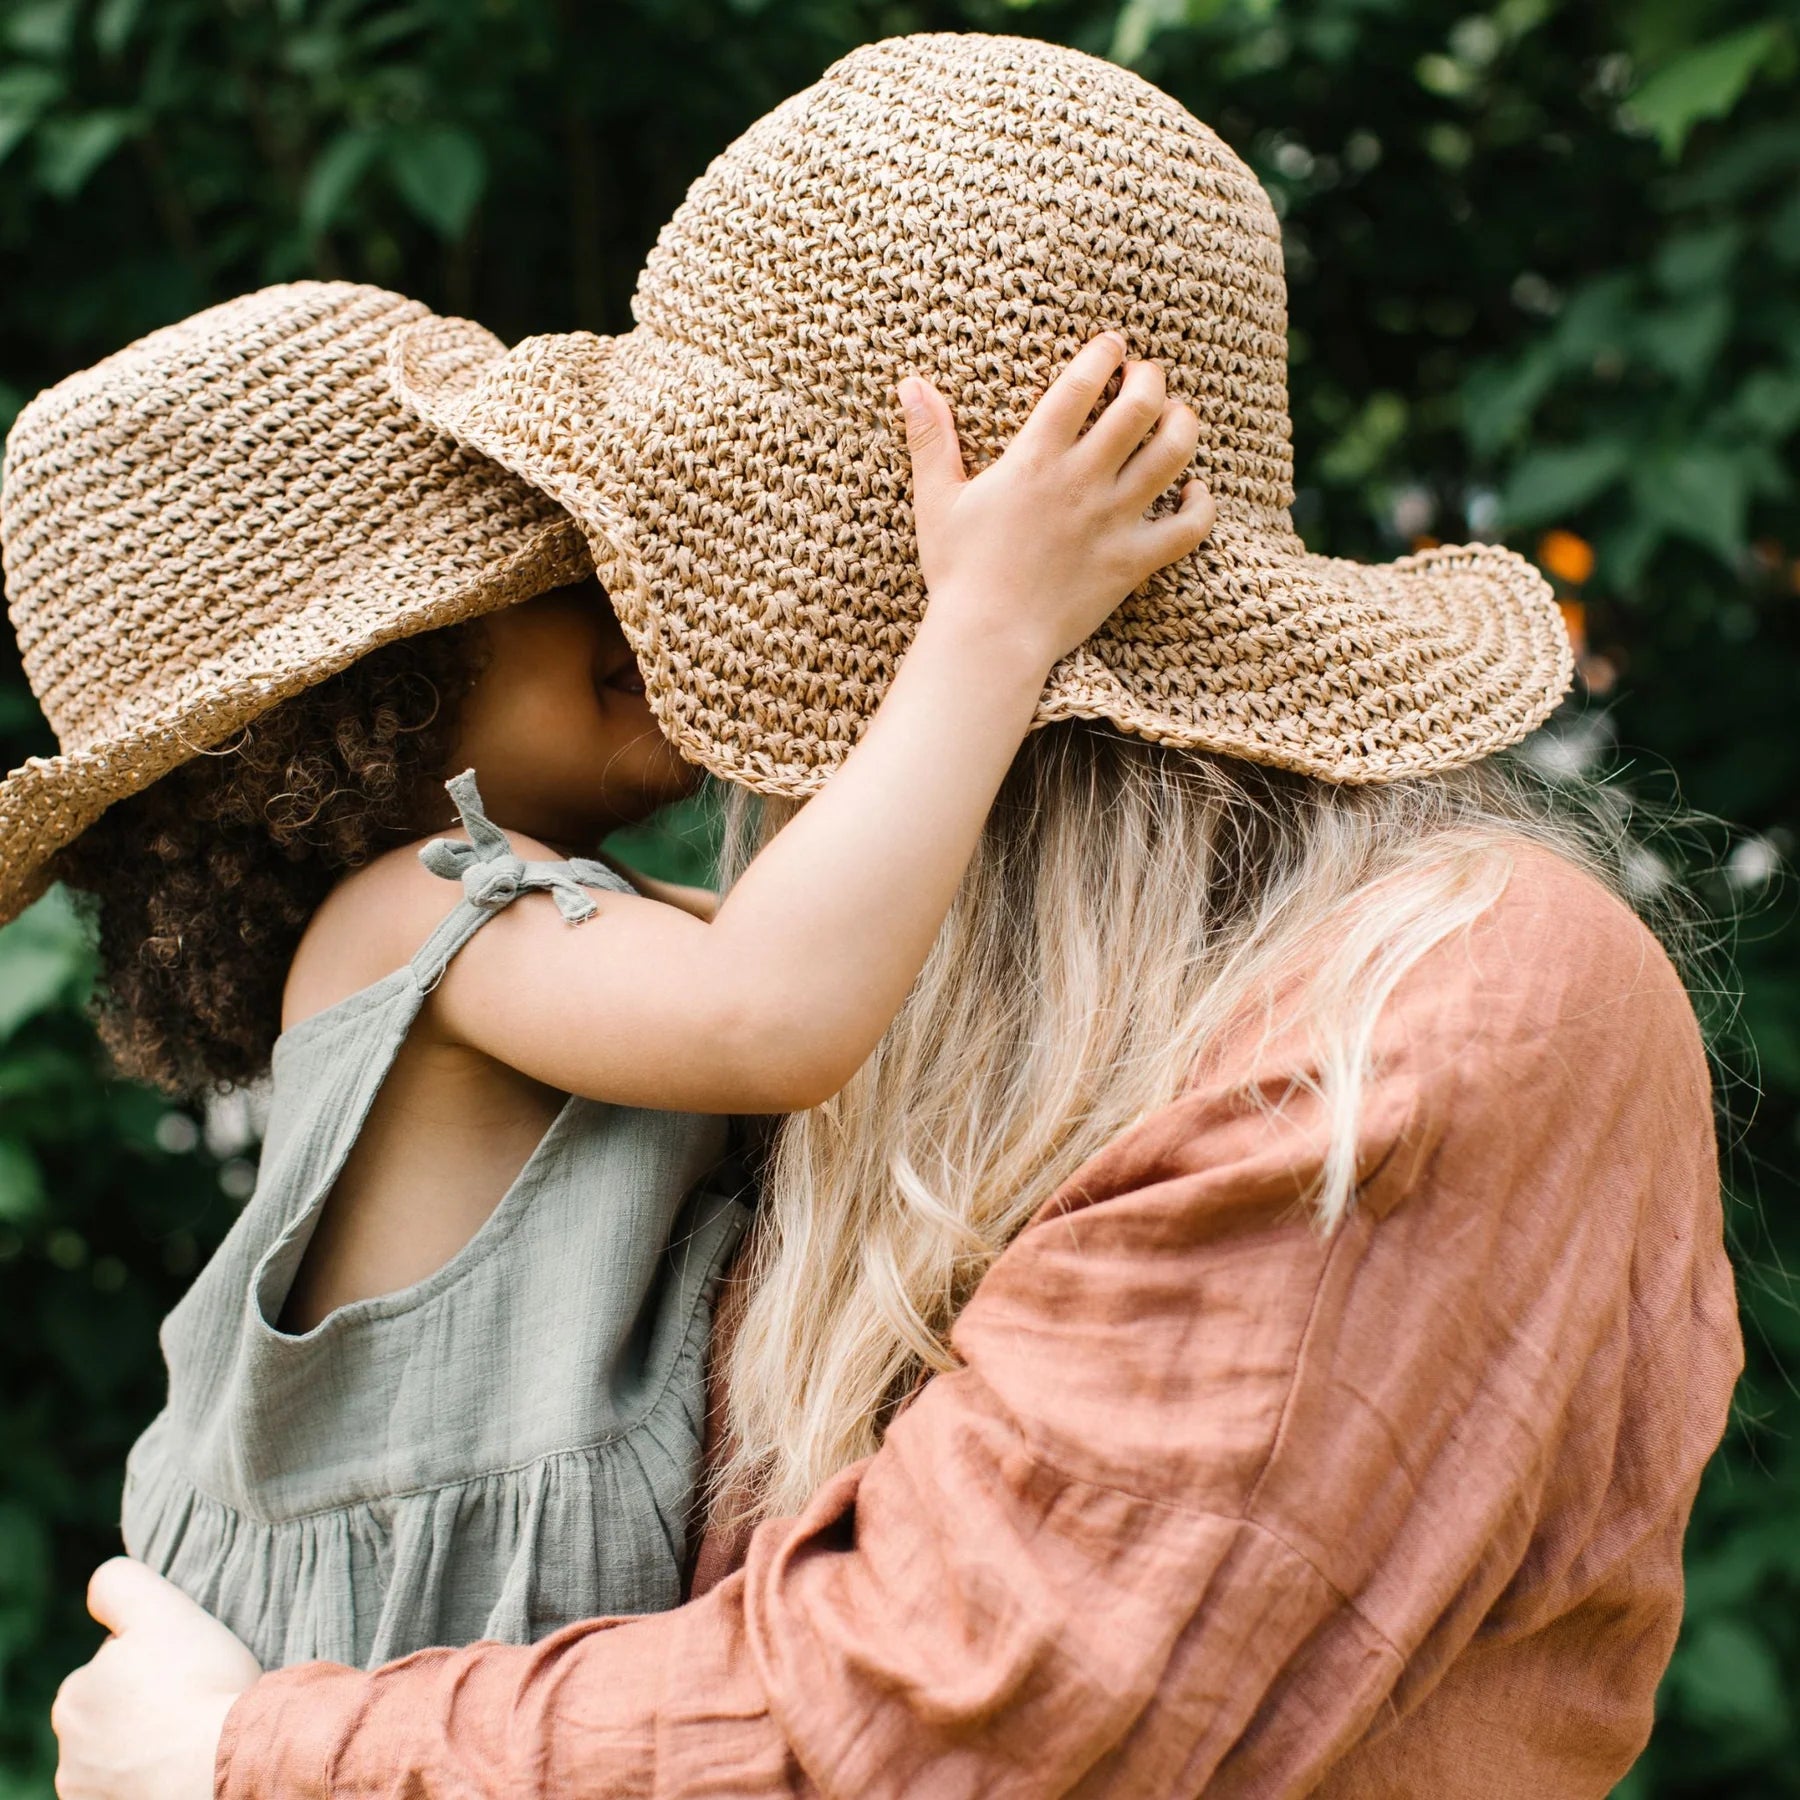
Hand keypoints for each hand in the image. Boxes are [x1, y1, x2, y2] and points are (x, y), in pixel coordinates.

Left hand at [53, 1559, 262, 1799]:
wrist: (221, 1769)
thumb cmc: (198, 1684)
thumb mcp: (162, 1609)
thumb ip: (119, 1584)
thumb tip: (100, 1590)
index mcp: (75, 1696)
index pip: (117, 1663)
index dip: (156, 1657)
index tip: (186, 1666)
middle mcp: (70, 1752)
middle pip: (118, 1712)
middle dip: (147, 1705)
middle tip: (194, 1701)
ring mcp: (91, 1793)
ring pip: (126, 1754)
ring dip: (152, 1744)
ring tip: (195, 1738)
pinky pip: (135, 1789)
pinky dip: (155, 1779)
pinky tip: (185, 1769)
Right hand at [899, 332, 1214, 671]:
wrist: (990, 640)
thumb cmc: (958, 573)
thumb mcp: (936, 500)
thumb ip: (930, 438)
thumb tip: (910, 383)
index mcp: (1035, 460)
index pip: (1081, 384)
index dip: (1103, 353)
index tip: (1112, 344)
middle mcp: (1082, 482)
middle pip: (1139, 406)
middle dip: (1150, 378)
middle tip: (1145, 376)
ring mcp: (1113, 521)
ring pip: (1173, 453)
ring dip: (1183, 423)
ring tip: (1177, 416)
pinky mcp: (1133, 561)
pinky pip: (1189, 527)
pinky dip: (1201, 504)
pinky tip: (1194, 491)